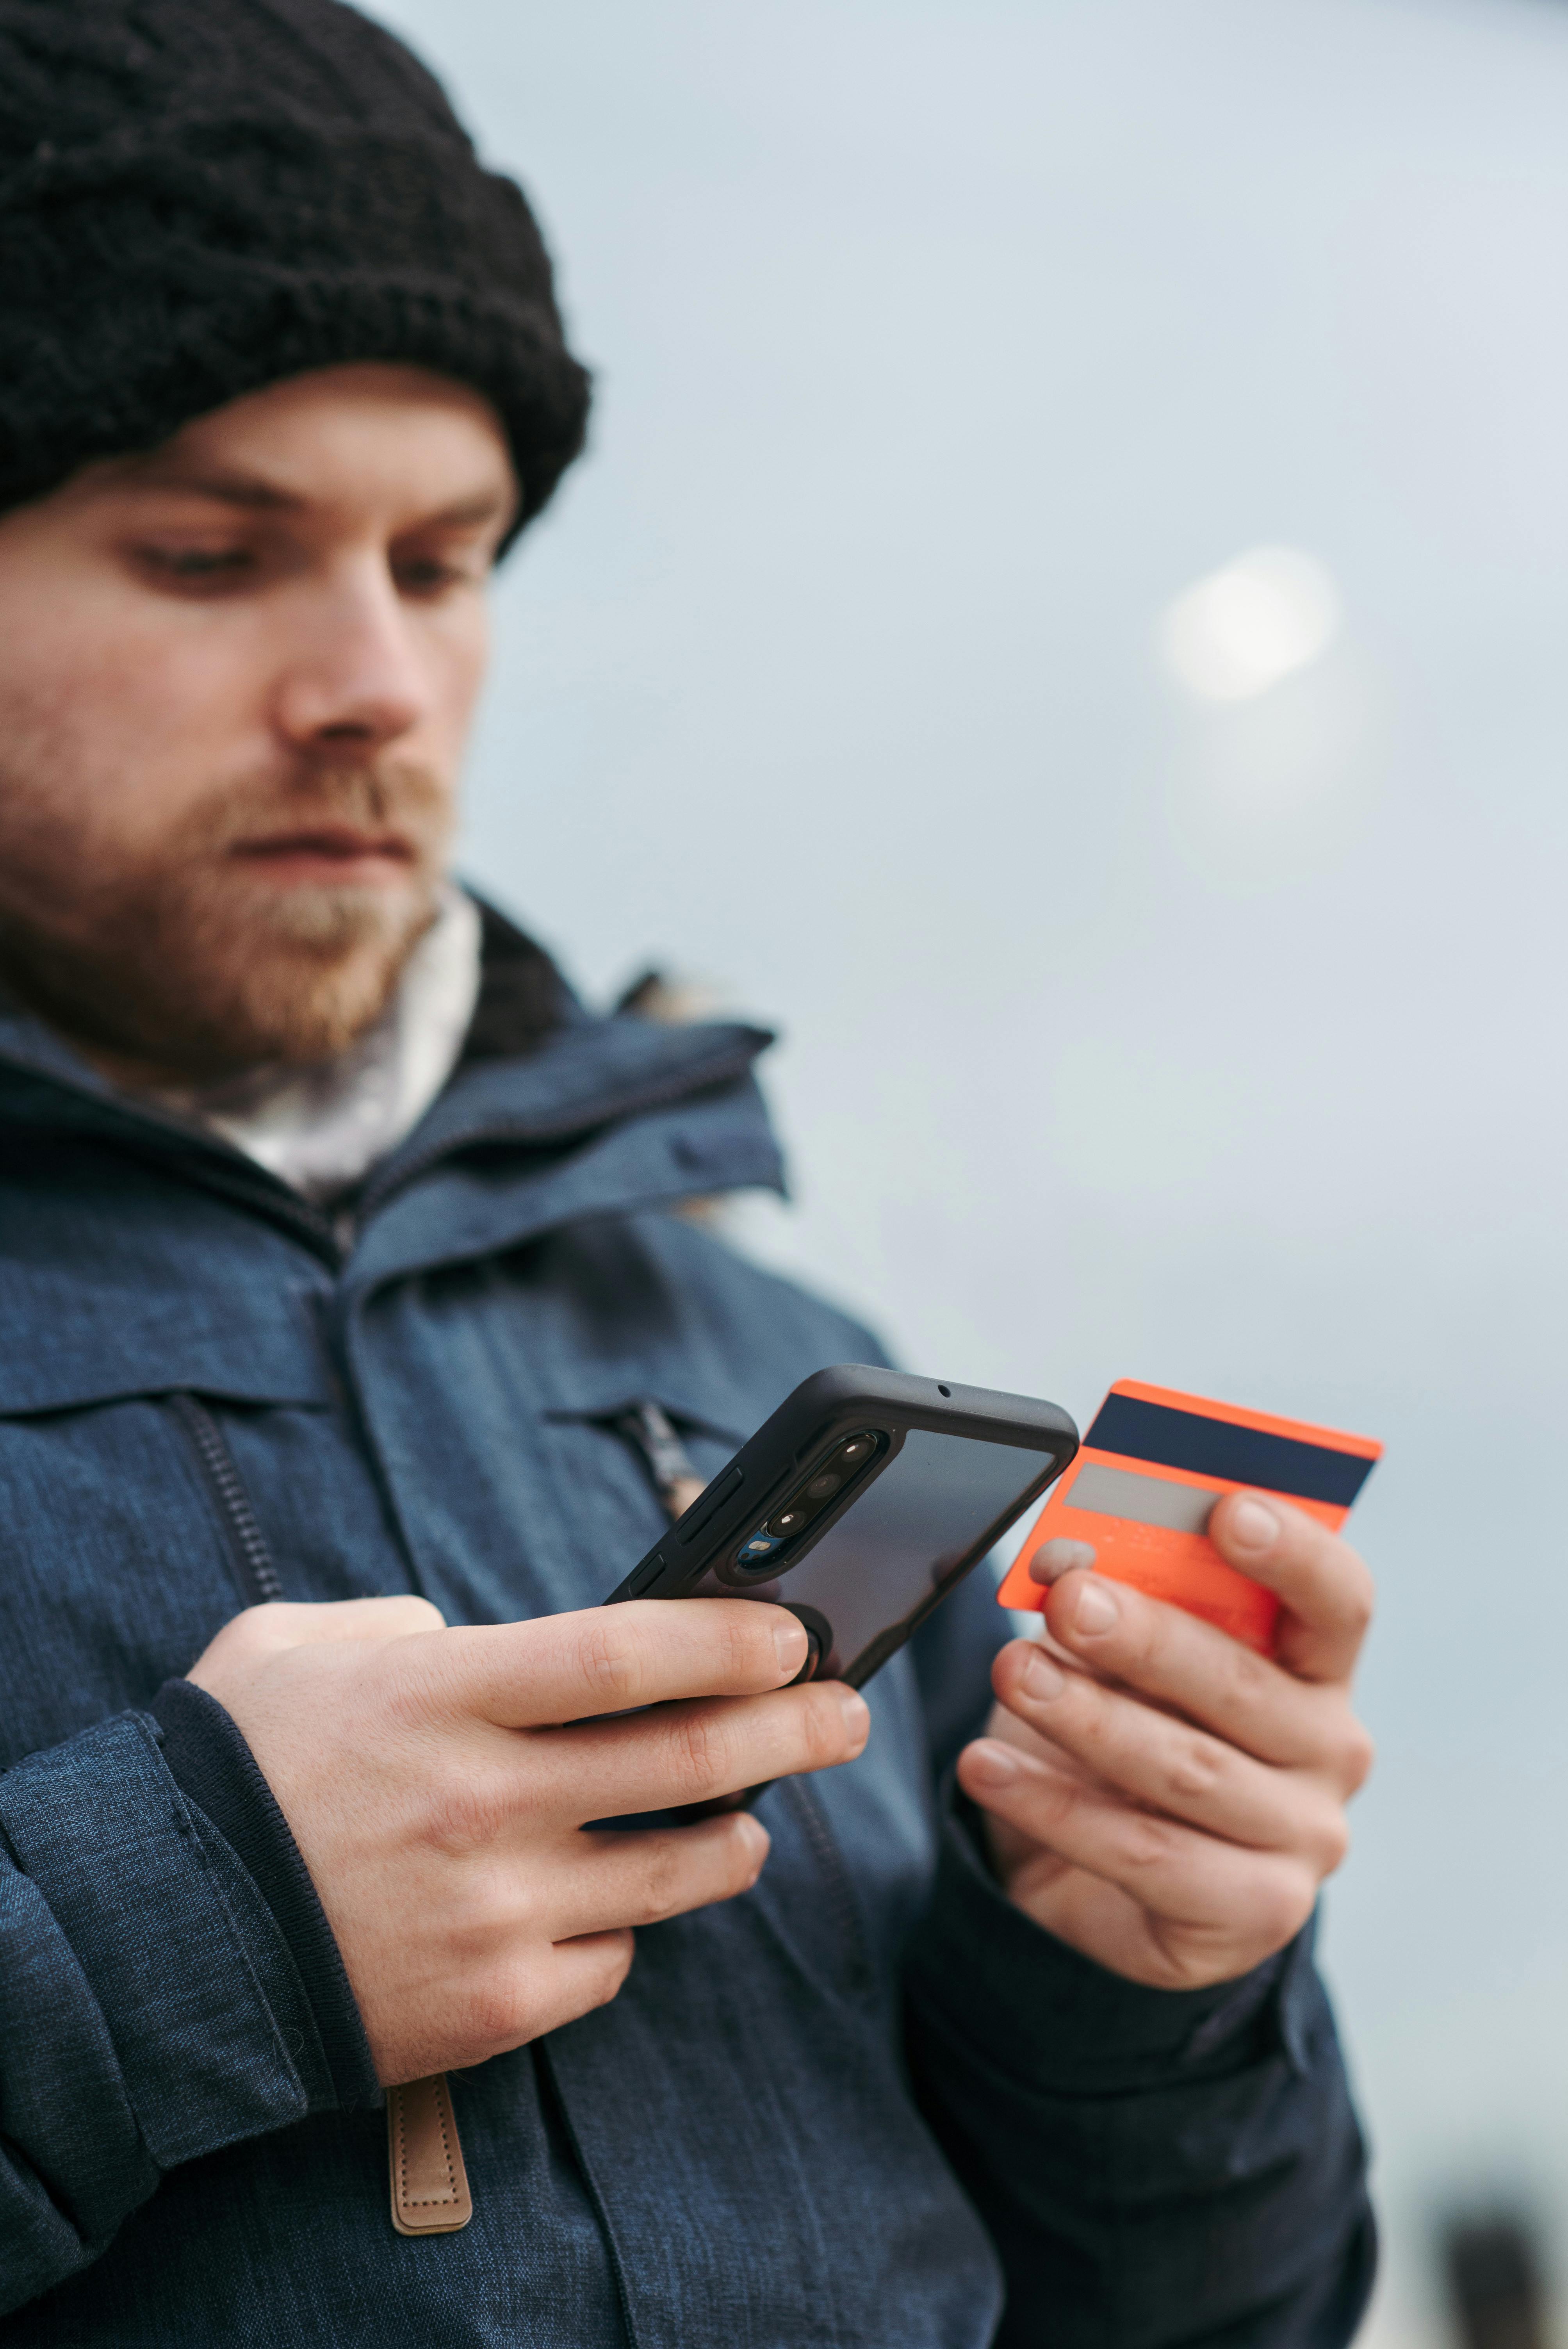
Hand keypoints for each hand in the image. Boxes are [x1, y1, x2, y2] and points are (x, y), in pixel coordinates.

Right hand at [186, 1595, 868, 2082]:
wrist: (156, 1939)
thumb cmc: (230, 1775)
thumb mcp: (301, 1648)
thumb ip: (406, 1626)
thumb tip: (476, 1637)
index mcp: (441, 1698)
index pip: (625, 1654)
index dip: (726, 1637)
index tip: (792, 1630)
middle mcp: (482, 1802)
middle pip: (685, 1759)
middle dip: (793, 1729)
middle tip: (847, 1713)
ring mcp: (494, 1911)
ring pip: (672, 1873)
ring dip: (738, 1837)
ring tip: (760, 1817)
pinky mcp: (492, 2004)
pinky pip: (606, 1963)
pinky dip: (624, 1933)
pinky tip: (620, 1906)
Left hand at [956, 1493, 1373, 1988]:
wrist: (1095, 1875)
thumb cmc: (1126, 1731)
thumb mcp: (1123, 1663)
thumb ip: (1120, 1608)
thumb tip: (1068, 1559)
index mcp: (1317, 1668)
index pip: (1337, 1600)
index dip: (1294, 1551)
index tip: (1227, 1509)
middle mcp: (1331, 1752)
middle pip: (1244, 1684)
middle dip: (1147, 1637)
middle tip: (1069, 1599)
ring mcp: (1303, 1841)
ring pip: (1187, 1771)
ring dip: (1087, 1718)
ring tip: (1013, 1674)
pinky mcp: (1253, 1914)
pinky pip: (1145, 1854)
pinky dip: (1054, 1807)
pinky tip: (988, 1768)